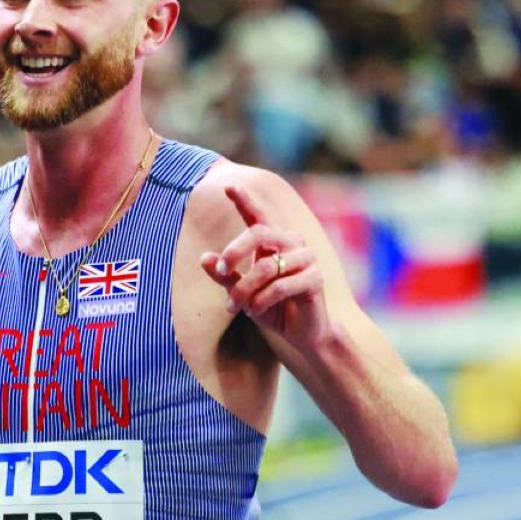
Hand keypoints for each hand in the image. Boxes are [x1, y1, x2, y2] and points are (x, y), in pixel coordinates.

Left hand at [200, 184, 330, 347]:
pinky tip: (255, 311)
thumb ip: (226, 275)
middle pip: (259, 233)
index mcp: (274, 242)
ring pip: (266, 267)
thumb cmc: (272, 308)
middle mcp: (292, 243)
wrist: (303, 334)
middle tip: (223, 270)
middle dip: (235, 251)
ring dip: (245, 290)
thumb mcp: (242, 292)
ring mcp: (307, 259)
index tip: (229, 185)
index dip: (244, 200)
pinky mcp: (315, 279)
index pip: (258, 216)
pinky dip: (262, 300)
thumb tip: (205, 258)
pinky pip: (280, 286)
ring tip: (236, 307)